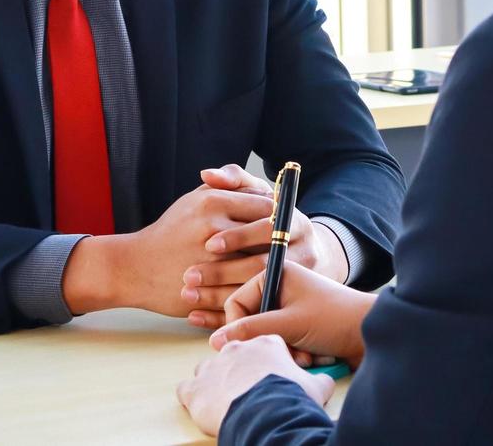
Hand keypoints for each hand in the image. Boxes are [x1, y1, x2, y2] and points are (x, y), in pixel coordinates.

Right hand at [61, 164, 273, 316]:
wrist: (134, 267)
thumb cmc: (171, 230)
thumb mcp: (197, 198)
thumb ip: (230, 186)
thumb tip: (266, 189)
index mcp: (214, 203)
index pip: (267, 206)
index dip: (282, 216)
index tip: (287, 223)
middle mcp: (213, 228)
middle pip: (269, 236)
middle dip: (284, 242)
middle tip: (294, 246)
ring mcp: (211, 261)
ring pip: (261, 265)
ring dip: (277, 268)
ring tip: (285, 268)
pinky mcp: (208, 288)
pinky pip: (244, 289)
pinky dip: (259, 289)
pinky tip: (266, 288)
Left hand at [178, 334, 333, 436]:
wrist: (267, 414)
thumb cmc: (290, 397)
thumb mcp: (316, 386)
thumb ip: (319, 379)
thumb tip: (325, 382)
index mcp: (266, 343)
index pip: (263, 345)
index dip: (267, 362)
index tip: (270, 374)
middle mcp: (237, 348)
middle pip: (234, 354)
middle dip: (240, 369)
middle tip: (249, 388)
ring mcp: (214, 366)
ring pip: (208, 368)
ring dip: (215, 381)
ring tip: (226, 399)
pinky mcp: (196, 388)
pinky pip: (188, 388)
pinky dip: (193, 396)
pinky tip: (202, 405)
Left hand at [181, 177, 350, 328]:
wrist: (305, 254)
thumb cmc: (270, 221)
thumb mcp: (260, 196)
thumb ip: (237, 180)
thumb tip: (207, 175)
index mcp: (297, 223)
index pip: (268, 229)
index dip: (239, 236)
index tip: (208, 243)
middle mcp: (305, 252)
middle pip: (264, 265)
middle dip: (224, 271)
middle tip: (190, 274)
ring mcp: (298, 283)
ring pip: (256, 294)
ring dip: (218, 297)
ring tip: (187, 296)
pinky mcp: (286, 306)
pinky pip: (251, 316)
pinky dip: (221, 317)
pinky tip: (194, 316)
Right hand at [210, 262, 373, 367]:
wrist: (371, 333)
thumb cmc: (334, 319)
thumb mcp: (289, 323)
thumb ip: (252, 330)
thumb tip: (217, 341)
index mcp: (276, 274)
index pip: (236, 302)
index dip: (239, 327)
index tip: (249, 346)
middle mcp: (280, 288)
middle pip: (250, 322)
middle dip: (267, 342)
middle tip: (286, 349)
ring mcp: (289, 308)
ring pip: (265, 338)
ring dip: (281, 352)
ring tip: (303, 356)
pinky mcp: (297, 327)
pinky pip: (280, 345)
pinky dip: (291, 355)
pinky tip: (310, 358)